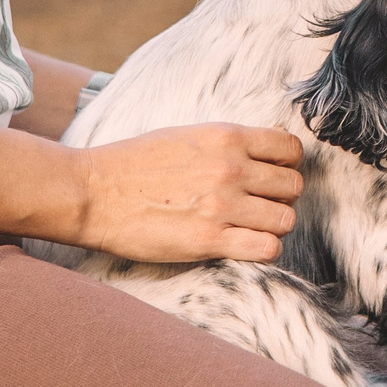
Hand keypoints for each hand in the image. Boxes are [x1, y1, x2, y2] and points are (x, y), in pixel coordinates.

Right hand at [74, 123, 303, 262]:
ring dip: (273, 226)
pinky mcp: (209, 240)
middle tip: (259, 206)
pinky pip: (267, 248)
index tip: (272, 176)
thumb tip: (262, 153)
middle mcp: (231, 168)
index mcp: (226, 137)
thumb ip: (227, 143)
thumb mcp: (187, 135)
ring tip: (250, 228)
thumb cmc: (134, 164)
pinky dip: (263, 250)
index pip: (290, 149)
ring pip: (285, 219)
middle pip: (293, 186)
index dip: (287, 165)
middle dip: (281, 198)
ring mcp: (222, 205)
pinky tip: (244, 246)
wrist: (93, 192)